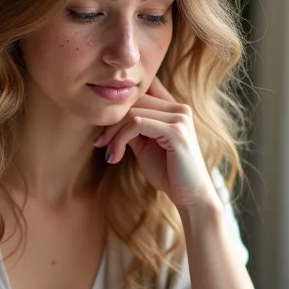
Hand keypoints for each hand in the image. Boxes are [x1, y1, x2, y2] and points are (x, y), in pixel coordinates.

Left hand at [94, 77, 217, 209]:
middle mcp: (179, 108)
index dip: (118, 108)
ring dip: (113, 134)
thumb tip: (108, 116)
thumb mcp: (144, 144)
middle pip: (133, 102)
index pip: (140, 93)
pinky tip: (115, 157)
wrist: (189, 195)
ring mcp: (179, 117)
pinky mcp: (176, 130)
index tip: (103, 132)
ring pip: (132, 112)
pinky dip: (120, 140)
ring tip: (109, 154)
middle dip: (111, 123)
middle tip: (99, 143)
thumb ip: (132, 127)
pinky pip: (137, 124)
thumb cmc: (167, 171)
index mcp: (173, 109)